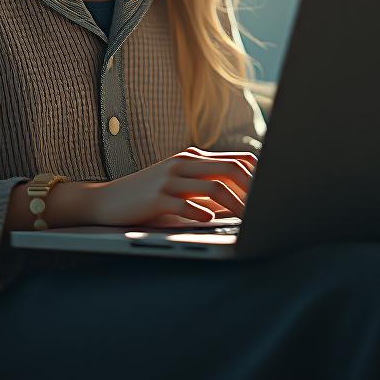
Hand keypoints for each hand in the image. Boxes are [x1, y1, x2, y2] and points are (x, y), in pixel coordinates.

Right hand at [91, 147, 256, 227]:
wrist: (106, 200)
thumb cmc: (148, 197)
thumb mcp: (179, 186)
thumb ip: (206, 188)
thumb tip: (243, 204)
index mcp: (193, 159)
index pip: (236, 160)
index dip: (258, 176)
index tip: (272, 194)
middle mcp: (184, 163)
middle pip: (230, 169)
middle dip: (253, 190)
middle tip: (265, 209)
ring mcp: (170, 178)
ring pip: (213, 186)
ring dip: (235, 205)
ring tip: (246, 220)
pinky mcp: (157, 197)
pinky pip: (186, 204)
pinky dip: (202, 213)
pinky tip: (210, 221)